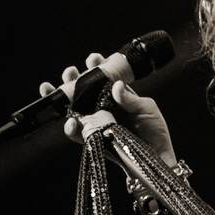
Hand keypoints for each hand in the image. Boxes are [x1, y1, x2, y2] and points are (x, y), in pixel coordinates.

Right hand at [39, 53, 177, 163]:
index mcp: (116, 96)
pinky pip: (78, 134)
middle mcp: (103, 107)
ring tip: (57, 90)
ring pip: (74, 109)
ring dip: (63, 99)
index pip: (102, 78)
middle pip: (82, 91)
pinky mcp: (94, 139)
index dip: (95, 67)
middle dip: (72, 79)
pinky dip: (71, 128)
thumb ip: (130, 99)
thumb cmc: (154, 129)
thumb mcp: (146, 109)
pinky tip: (71, 122)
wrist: (157, 155)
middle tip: (70, 72)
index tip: (93, 59)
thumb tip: (116, 85)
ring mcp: (97, 122)